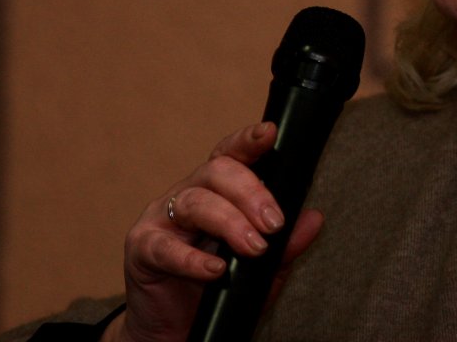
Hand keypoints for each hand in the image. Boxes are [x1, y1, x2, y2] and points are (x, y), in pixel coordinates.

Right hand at [103, 122, 323, 341]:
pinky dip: (192, 258)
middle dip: (251, 193)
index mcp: (216, 190)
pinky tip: (215, 269)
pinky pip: (165, 246)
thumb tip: (314, 219)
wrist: (178, 330)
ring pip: (196, 202)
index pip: (232, 154)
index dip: (248, 140)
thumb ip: (286, 245)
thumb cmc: (218, 290)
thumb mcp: (261, 270)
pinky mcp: (142, 249)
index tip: (269, 133)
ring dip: (230, 223)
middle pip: (217, 171)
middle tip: (274, 223)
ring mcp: (161, 218)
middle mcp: (188, 194)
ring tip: (254, 248)